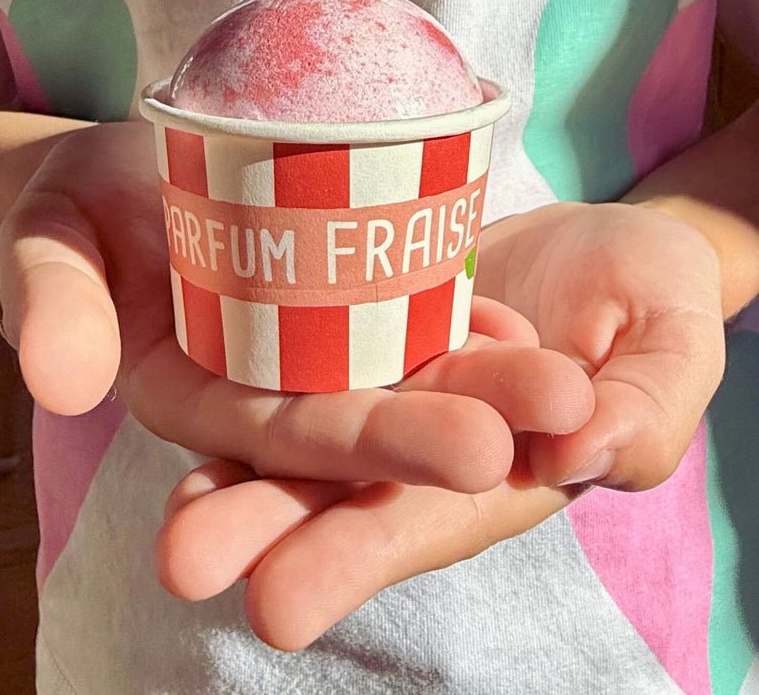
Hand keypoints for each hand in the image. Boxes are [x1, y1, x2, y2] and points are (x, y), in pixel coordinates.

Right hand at [0, 121, 592, 491]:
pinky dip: (459, 318)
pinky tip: (522, 322)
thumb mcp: (45, 238)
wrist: (115, 166)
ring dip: (484, 377)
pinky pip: (400, 311)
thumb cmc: (75, 203)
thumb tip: (59, 380)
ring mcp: (302, 346)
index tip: (471, 449)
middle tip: (559, 412)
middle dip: (456, 420)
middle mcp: (258, 387)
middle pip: (362, 410)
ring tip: (573, 379)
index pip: (283, 438)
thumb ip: (50, 303)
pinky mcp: (332, 298)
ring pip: (395, 370)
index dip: (370, 446)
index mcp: (191, 397)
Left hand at [156, 200, 725, 649]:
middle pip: (334, 490)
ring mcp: (380, 381)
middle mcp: (420, 445)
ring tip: (169, 512)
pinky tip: (175, 384)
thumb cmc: (649, 294)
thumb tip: (581, 453)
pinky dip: (241, 368)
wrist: (600, 238)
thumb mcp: (671, 343)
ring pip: (297, 431)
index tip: (278, 603)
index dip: (354, 558)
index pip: (419, 520)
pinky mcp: (358, 321)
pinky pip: (294, 345)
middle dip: (263, 526)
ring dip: (233, 471)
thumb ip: (645, 408)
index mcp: (498, 469)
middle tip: (185, 561)